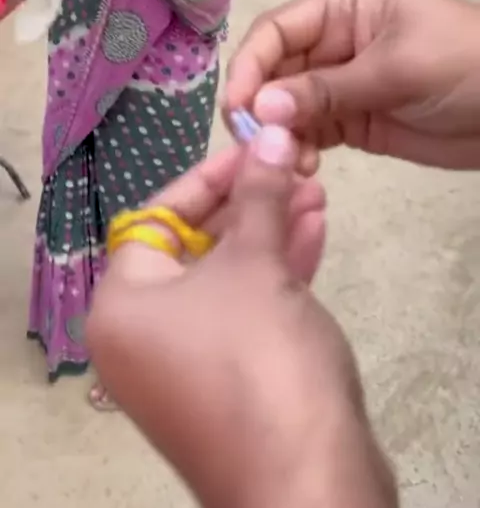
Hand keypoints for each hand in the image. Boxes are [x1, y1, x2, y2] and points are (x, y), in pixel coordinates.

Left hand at [87, 129, 394, 507]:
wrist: (306, 483)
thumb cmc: (259, 357)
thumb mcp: (257, 264)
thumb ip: (259, 195)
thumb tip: (267, 132)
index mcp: (123, 304)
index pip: (158, 217)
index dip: (209, 177)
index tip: (252, 147)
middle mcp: (141, 335)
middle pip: (195, 246)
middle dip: (249, 203)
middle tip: (292, 168)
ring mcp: (184, 365)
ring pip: (226, 279)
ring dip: (271, 233)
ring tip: (316, 193)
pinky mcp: (227, 384)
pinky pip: (244, 313)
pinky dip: (277, 275)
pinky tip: (316, 235)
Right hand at [225, 0, 479, 170]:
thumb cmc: (465, 66)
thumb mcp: (397, 69)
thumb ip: (327, 89)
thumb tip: (260, 107)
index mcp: (343, 6)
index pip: (276, 31)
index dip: (249, 67)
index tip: (237, 110)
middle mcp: (333, 40)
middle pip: (275, 71)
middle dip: (261, 107)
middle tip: (257, 148)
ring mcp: (342, 83)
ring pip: (288, 107)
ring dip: (280, 135)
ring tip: (289, 164)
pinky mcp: (354, 120)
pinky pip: (312, 132)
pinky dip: (301, 150)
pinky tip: (305, 169)